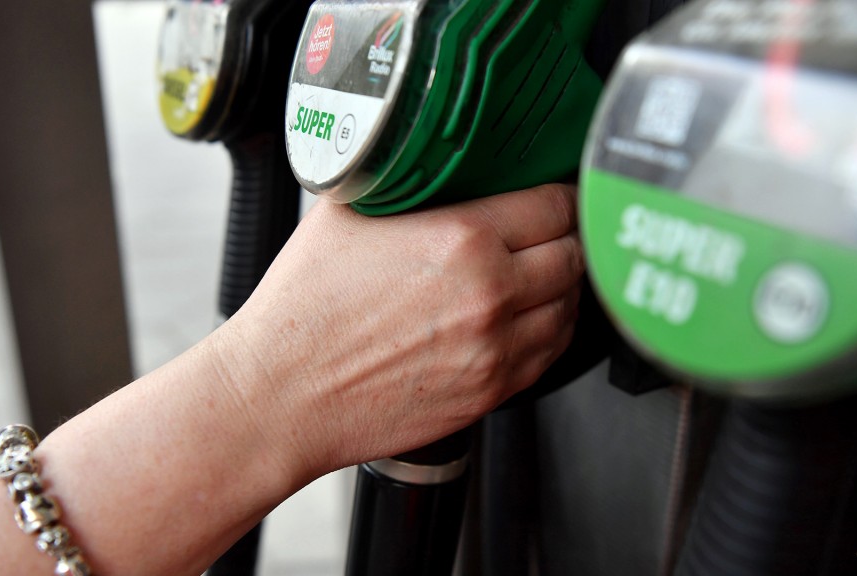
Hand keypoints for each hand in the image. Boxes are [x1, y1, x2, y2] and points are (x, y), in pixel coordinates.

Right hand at [217, 183, 583, 473]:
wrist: (282, 393)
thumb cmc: (305, 308)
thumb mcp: (348, 211)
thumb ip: (406, 179)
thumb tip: (430, 160)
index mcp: (463, 239)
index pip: (554, 205)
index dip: (562, 193)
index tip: (557, 191)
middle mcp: (491, 294)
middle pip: (573, 254)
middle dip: (567, 236)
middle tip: (552, 229)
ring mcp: (496, 349)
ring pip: (570, 307)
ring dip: (564, 286)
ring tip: (544, 273)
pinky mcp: (491, 391)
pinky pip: (551, 354)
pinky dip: (550, 330)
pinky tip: (531, 317)